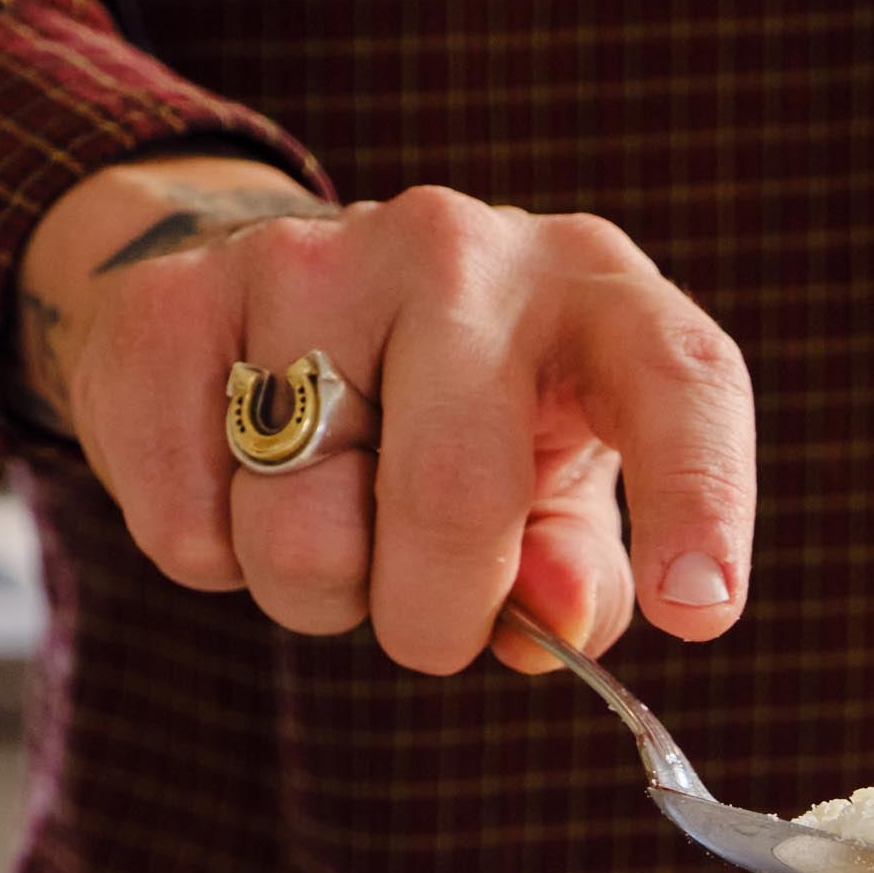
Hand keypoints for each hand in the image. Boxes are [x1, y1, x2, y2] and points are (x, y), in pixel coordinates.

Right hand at [13, 155, 753, 675]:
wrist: (281, 303)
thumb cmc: (473, 425)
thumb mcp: (561, 494)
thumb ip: (583, 575)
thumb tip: (553, 615)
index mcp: (598, 291)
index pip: (681, 381)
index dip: (700, 499)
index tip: (697, 608)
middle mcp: (462, 251)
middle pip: (452, 496)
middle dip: (437, 619)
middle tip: (430, 621)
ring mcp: (309, 258)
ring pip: (303, 536)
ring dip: (320, 596)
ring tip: (335, 527)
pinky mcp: (173, 300)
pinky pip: (189, 529)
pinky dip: (216, 560)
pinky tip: (245, 486)